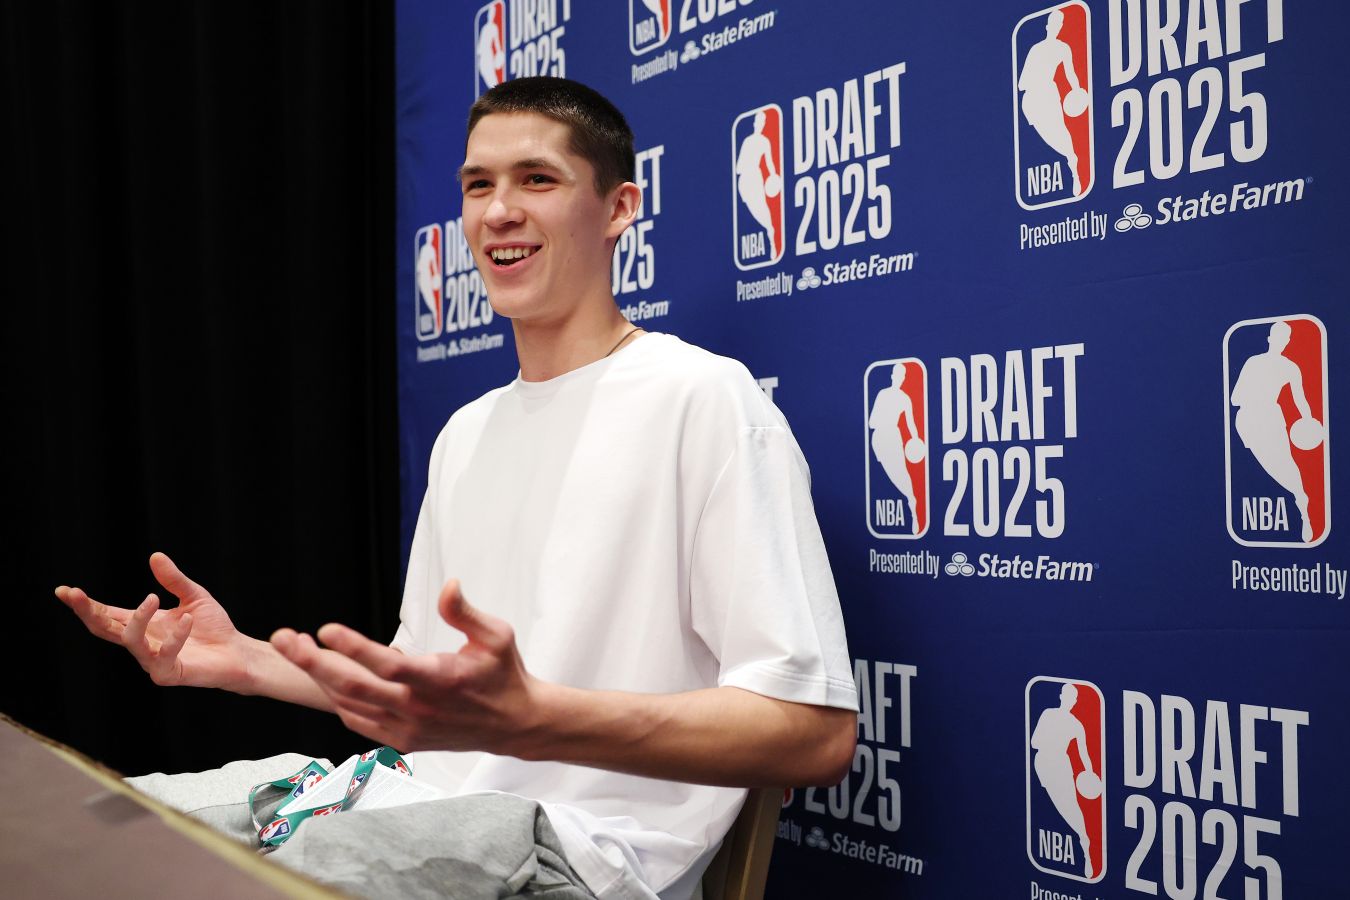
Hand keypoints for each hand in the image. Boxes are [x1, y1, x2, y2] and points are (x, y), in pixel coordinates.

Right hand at [56, 552, 254, 691]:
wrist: (237, 651)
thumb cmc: (212, 626)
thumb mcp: (193, 596)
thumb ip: (174, 580)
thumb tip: (155, 556)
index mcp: (142, 624)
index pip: (106, 614)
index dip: (85, 604)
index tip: (64, 590)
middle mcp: (142, 643)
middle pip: (104, 629)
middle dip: (88, 611)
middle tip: (75, 594)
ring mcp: (152, 661)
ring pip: (130, 641)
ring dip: (138, 618)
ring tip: (152, 597)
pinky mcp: (170, 674)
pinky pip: (165, 656)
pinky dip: (176, 637)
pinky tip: (187, 620)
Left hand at [270, 579, 539, 752]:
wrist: (513, 724)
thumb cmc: (503, 674)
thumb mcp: (496, 635)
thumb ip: (465, 612)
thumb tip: (449, 585)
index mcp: (440, 680)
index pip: (389, 665)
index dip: (355, 648)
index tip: (326, 629)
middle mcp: (419, 708)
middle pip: (355, 687)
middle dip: (313, 663)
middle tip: (285, 639)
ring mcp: (407, 728)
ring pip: (350, 704)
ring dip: (319, 678)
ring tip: (296, 649)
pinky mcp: (402, 740)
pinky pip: (358, 721)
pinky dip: (337, 700)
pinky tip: (325, 678)